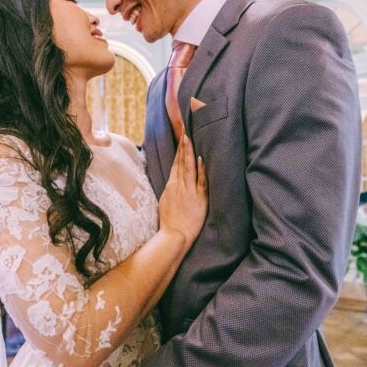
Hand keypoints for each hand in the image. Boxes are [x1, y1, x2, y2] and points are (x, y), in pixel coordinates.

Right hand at [158, 134, 207, 248]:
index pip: (176, 164)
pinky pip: (200, 182)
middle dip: (184, 145)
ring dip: (190, 152)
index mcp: (171, 186)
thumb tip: (173, 182)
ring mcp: (189, 192)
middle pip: (181, 162)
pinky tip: (201, 158)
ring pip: (189, 168)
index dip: (179, 150)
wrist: (173, 236)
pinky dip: (200, 170)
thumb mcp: (165, 202)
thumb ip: (170, 191)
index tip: (182, 137)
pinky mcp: (199, 199)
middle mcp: (179, 186)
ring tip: (190, 138)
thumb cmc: (169, 222)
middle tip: (186, 130)